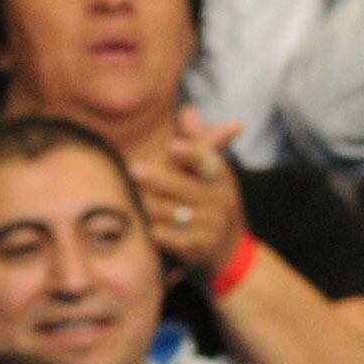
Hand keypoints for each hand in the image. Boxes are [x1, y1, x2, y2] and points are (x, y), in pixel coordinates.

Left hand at [128, 107, 249, 282]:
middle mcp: (219, 201)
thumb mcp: (214, 174)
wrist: (230, 254)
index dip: (191, 154)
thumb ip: (199, 142)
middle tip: (133, 169)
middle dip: (157, 179)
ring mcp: (210, 227)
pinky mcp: (199, 249)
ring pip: (170, 212)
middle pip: (182, 187)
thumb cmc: (213, 203)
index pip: (208, 162)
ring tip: (133, 198)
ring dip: (149, 205)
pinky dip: (154, 232)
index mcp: (220, 178)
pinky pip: (168, 237)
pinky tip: (144, 227)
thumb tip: (188, 109)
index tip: (172, 148)